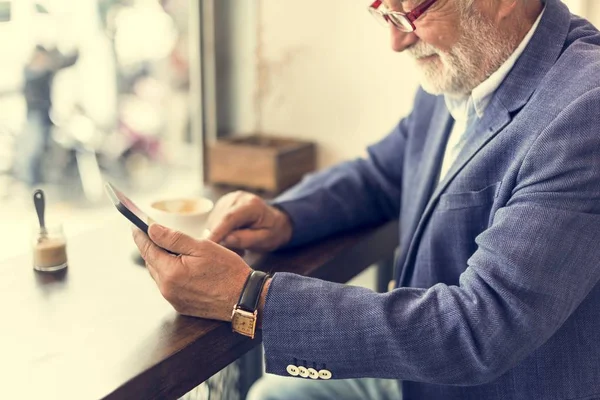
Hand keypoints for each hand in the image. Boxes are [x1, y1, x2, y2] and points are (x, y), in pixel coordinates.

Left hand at [132, 224, 251, 320]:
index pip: (147, 249)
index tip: (135, 226)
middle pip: (151, 262)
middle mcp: (167, 288)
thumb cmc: (227, 270)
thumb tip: (151, 230)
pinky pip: (169, 286)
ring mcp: (173, 299)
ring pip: (160, 274)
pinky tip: (184, 267)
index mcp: (170, 272)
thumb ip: (174, 238)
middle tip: (156, 234)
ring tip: (174, 250)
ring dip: (162, 261)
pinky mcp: (181, 306)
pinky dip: (172, 274)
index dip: (140, 235)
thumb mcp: (202, 247)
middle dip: (153, 247)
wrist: (244, 297)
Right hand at [205, 191, 292, 251]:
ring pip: (213, 222)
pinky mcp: (221, 204)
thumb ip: (247, 239)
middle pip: (219, 220)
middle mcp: (237, 198)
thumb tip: (226, 239)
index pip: (229, 218)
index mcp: (251, 204)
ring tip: (239, 245)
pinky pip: (213, 222)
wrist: (275, 220)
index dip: (217, 232)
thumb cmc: (272, 231)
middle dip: (221, 239)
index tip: (207, 245)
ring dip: (221, 237)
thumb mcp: (265, 239)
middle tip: (237, 252)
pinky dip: (219, 233)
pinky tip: (233, 237)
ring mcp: (228, 200)